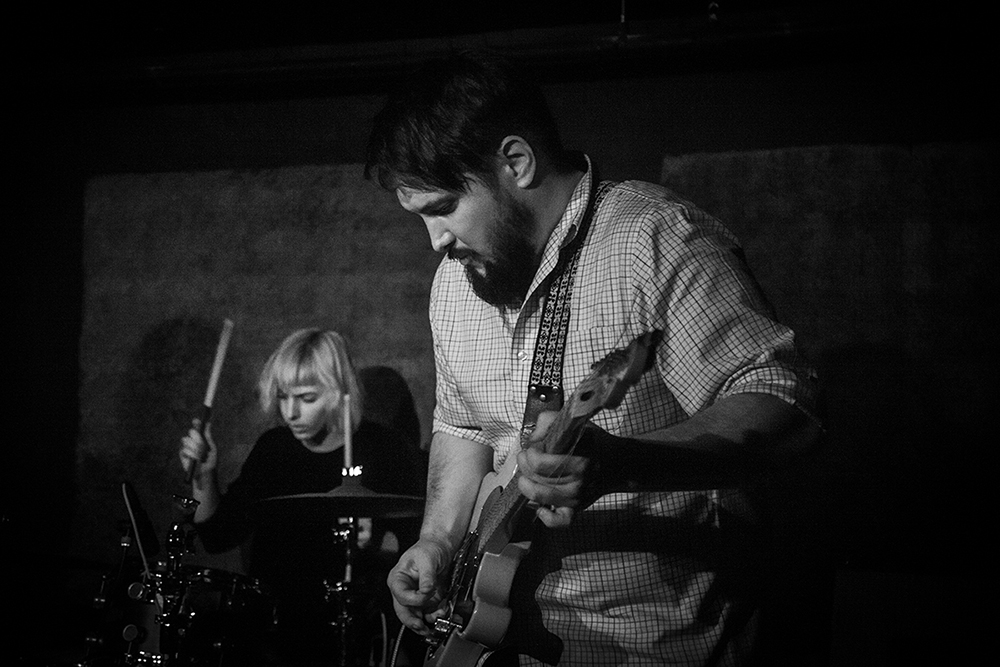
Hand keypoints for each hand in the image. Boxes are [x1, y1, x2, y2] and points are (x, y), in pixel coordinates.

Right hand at [179, 418, 217, 482]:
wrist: (205, 472)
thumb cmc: (210, 460)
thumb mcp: (211, 447)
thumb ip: (208, 436)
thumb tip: (208, 423)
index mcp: (202, 438)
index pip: (198, 427)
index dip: (196, 423)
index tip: (196, 421)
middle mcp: (194, 440)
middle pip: (191, 432)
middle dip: (196, 436)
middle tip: (201, 443)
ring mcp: (187, 446)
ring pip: (186, 440)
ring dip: (194, 447)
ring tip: (200, 455)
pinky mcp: (182, 453)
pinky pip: (184, 449)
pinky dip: (190, 454)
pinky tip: (194, 459)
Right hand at [386, 538, 451, 635]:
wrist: (440, 547)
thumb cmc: (428, 548)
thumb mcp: (427, 558)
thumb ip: (426, 577)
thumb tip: (426, 591)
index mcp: (398, 579)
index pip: (401, 596)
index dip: (413, 599)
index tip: (426, 595)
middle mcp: (405, 590)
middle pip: (404, 612)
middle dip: (413, 622)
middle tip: (422, 627)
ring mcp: (415, 597)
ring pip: (416, 616)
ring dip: (427, 620)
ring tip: (439, 617)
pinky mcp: (427, 600)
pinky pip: (428, 613)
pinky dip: (436, 615)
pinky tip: (443, 611)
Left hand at [516, 412, 607, 528]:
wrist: (617, 463)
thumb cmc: (593, 443)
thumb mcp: (575, 424)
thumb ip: (550, 421)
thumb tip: (532, 438)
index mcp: (579, 462)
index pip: (539, 463)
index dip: (528, 454)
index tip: (531, 448)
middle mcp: (578, 483)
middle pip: (535, 480)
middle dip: (524, 467)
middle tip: (526, 458)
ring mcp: (577, 498)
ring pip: (540, 498)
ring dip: (527, 486)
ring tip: (527, 476)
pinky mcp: (576, 509)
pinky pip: (558, 521)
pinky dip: (545, 516)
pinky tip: (540, 506)